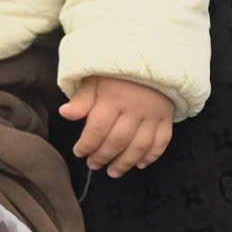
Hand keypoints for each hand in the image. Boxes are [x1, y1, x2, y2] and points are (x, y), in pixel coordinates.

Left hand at [58, 76, 174, 177]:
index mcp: (114, 97)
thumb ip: (82, 99)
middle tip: (93, 165)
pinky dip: (152, 156)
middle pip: (118, 140)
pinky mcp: (167, 117)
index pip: (98, 129)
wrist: (151, 58)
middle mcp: (135, 108)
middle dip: (103, 157)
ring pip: (140, 145)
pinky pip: (162, 141)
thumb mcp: (95, 79)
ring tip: (113, 172)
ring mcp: (153, 114)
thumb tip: (65, 113)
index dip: (87, 144)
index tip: (79, 152)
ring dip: (125, 162)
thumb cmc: (116, 72)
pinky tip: (140, 164)